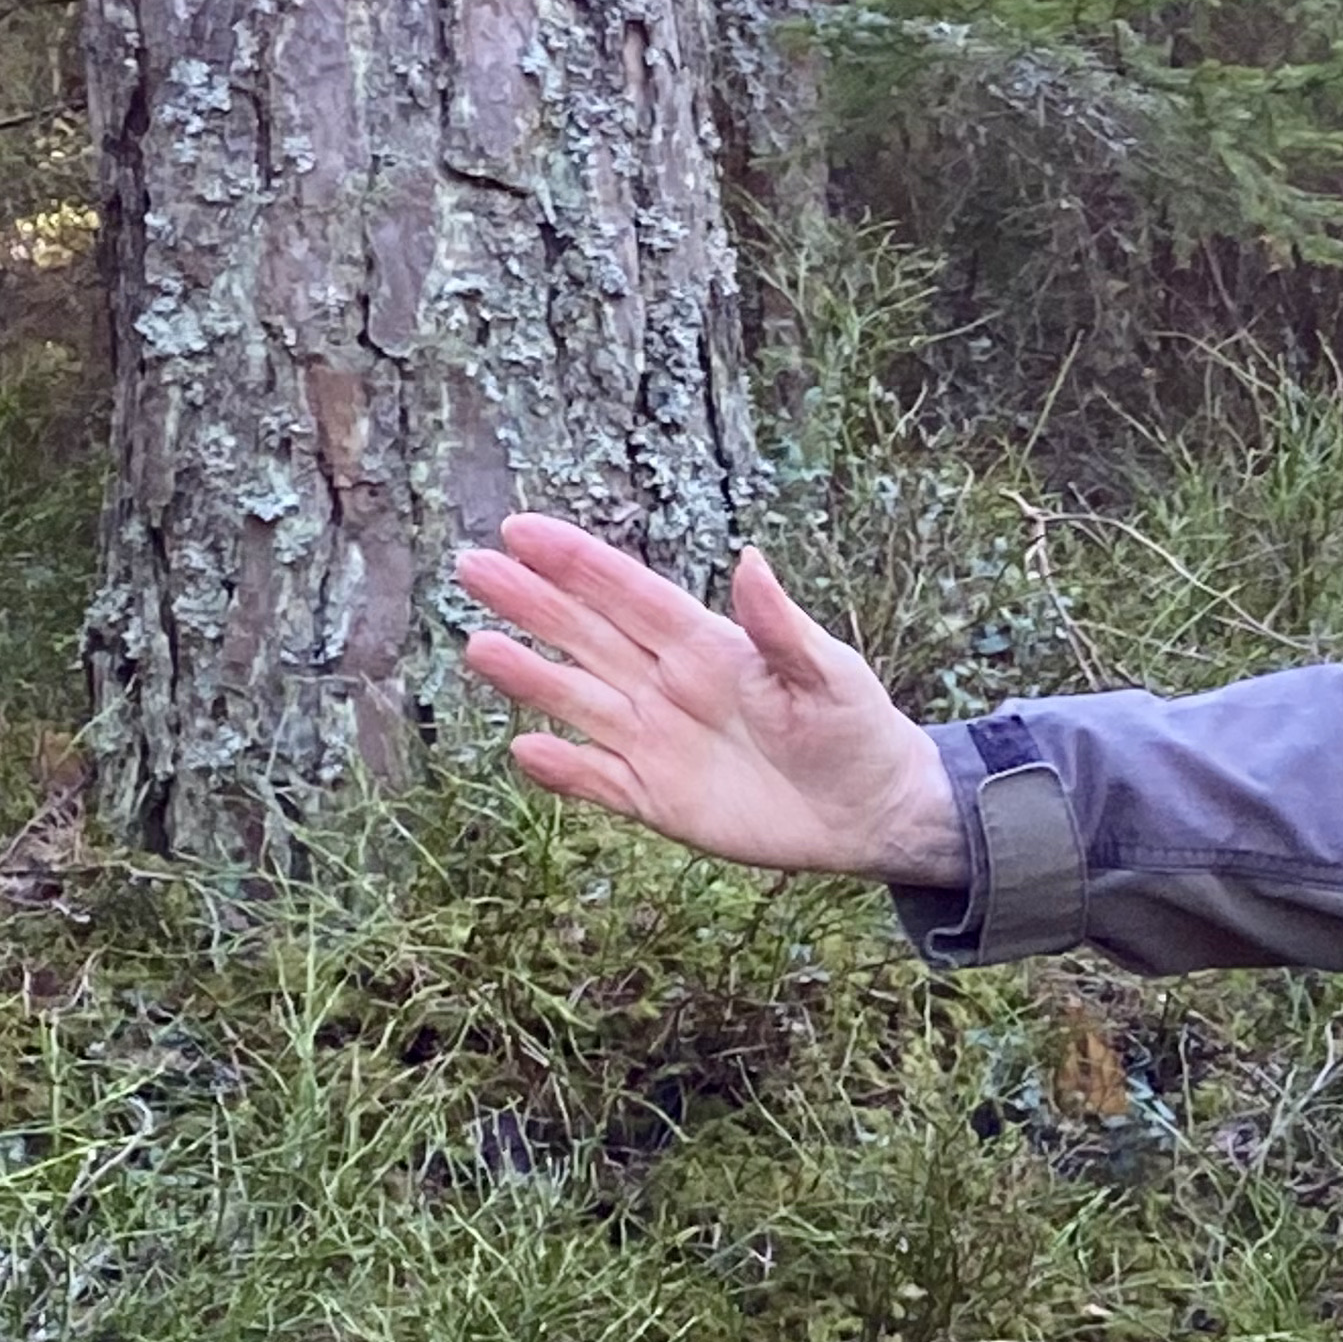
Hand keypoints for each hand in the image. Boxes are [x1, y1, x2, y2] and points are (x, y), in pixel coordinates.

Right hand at [453, 516, 963, 883]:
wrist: (870, 811)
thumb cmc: (855, 730)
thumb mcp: (828, 674)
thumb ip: (781, 627)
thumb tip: (751, 561)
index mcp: (706, 645)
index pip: (629, 594)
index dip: (577, 563)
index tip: (521, 529)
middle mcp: (667, 686)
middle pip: (586, 636)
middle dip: (531, 603)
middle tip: (472, 567)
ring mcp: (656, 741)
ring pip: (580, 701)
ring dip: (531, 678)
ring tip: (479, 647)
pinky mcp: (657, 798)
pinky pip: (600, 781)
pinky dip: (565, 771)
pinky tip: (524, 750)